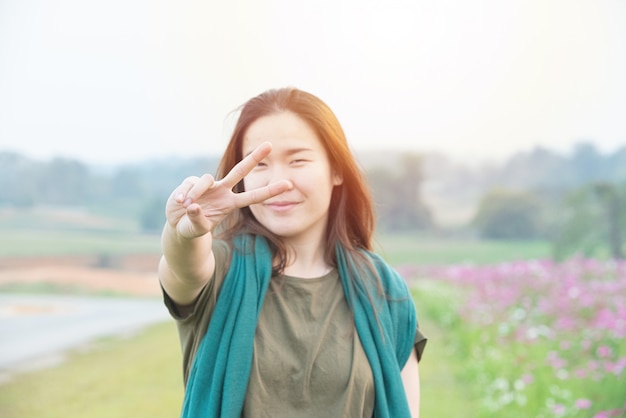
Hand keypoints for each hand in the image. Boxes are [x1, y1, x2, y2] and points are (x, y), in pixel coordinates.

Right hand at [165, 142, 290, 238]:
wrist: (177, 223)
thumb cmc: (191, 228)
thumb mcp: (196, 229)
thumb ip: (197, 220)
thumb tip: (193, 206)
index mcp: (230, 204)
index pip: (254, 197)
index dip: (271, 191)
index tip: (289, 184)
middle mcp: (222, 191)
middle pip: (240, 171)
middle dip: (255, 157)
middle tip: (270, 144)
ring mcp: (208, 185)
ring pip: (205, 180)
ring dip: (196, 194)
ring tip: (186, 206)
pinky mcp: (191, 182)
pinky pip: (190, 184)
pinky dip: (184, 194)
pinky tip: (180, 203)